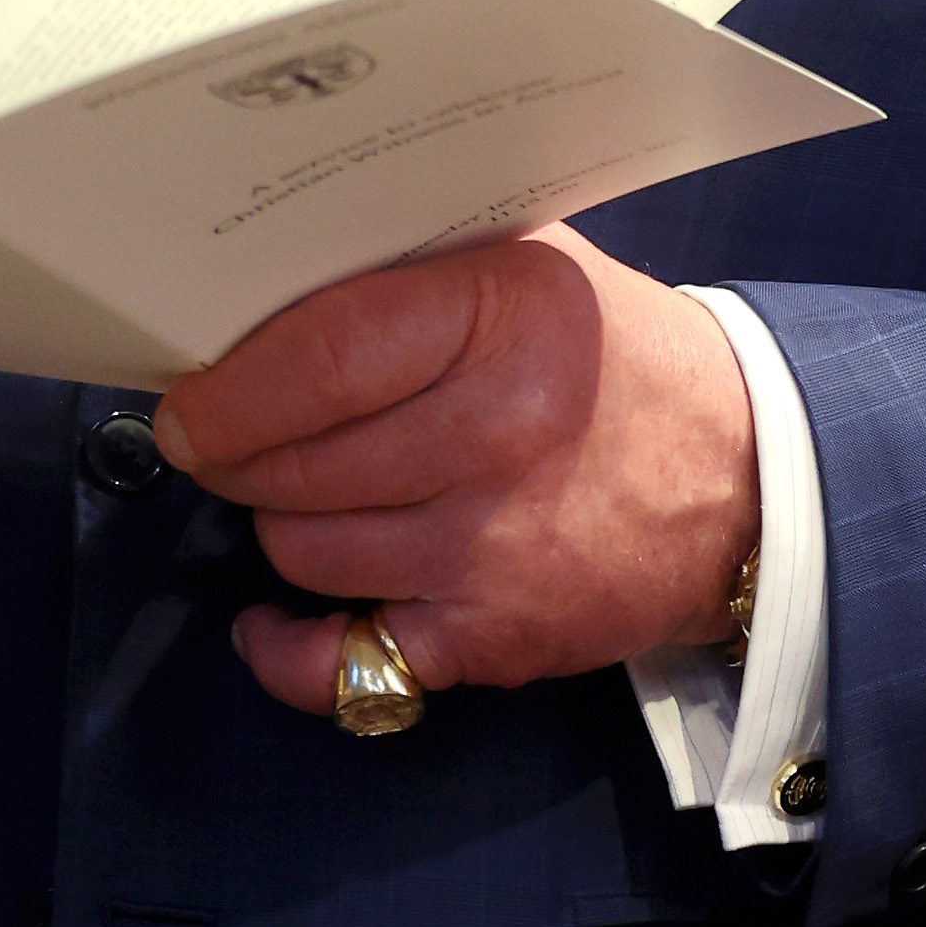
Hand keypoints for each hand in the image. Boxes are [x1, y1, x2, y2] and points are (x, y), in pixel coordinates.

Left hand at [153, 227, 758, 716]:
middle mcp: (500, 430)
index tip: (185, 400)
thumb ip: (407, 260)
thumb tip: (251, 271)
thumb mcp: (524, 261)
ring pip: (307, 551)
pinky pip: (346, 666)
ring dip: (278, 524)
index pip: (320, 359)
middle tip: (221, 440)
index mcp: (502, 315)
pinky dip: (290, 650)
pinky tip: (273, 620)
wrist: (740, 472)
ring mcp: (499, 544)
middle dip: (233, 456)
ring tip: (294, 491)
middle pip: (296, 464)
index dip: (227, 390)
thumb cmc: (604, 353)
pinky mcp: (499, 637)